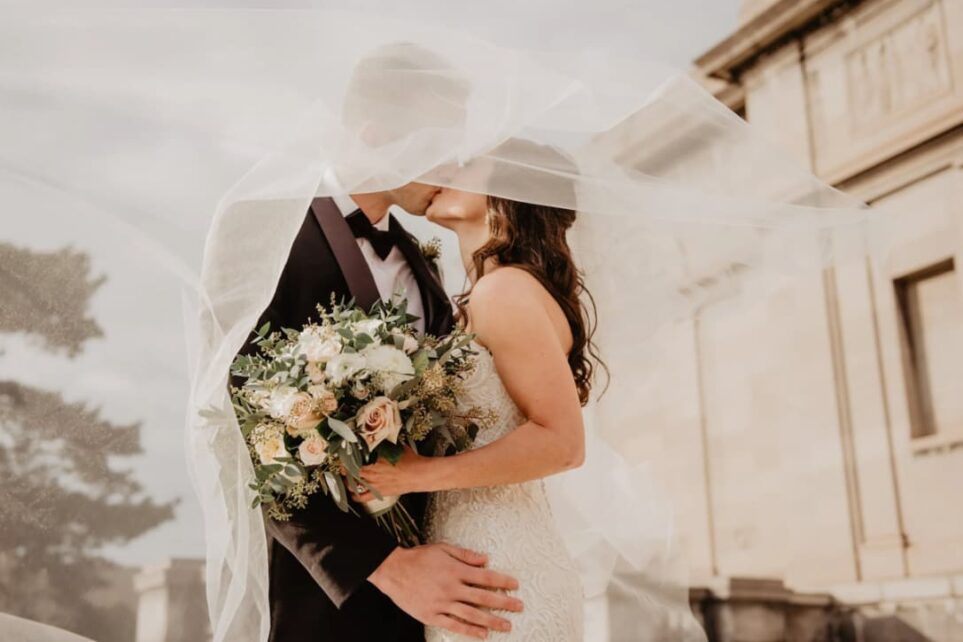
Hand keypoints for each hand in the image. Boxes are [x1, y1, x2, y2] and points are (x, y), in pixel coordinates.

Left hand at [350, 446, 432, 500]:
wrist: (419, 475)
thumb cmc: (411, 461)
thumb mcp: (398, 447)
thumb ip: (387, 445)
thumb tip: (382, 440)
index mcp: (376, 459)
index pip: (355, 458)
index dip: (347, 457)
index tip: (344, 454)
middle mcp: (373, 472)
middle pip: (352, 470)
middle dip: (345, 468)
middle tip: (343, 465)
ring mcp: (375, 483)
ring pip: (354, 483)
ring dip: (347, 480)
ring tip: (345, 477)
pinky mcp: (379, 492)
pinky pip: (363, 497)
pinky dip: (356, 496)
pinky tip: (352, 494)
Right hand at [368, 543, 522, 639]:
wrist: (393, 571)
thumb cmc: (419, 557)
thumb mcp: (443, 549)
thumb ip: (465, 555)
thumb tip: (486, 559)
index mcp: (455, 570)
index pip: (485, 577)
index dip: (502, 581)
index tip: (516, 585)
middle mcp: (451, 588)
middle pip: (483, 597)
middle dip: (503, 603)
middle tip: (519, 607)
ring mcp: (442, 604)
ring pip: (471, 614)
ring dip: (491, 621)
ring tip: (506, 625)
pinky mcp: (432, 615)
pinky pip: (454, 625)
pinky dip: (469, 630)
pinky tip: (482, 634)